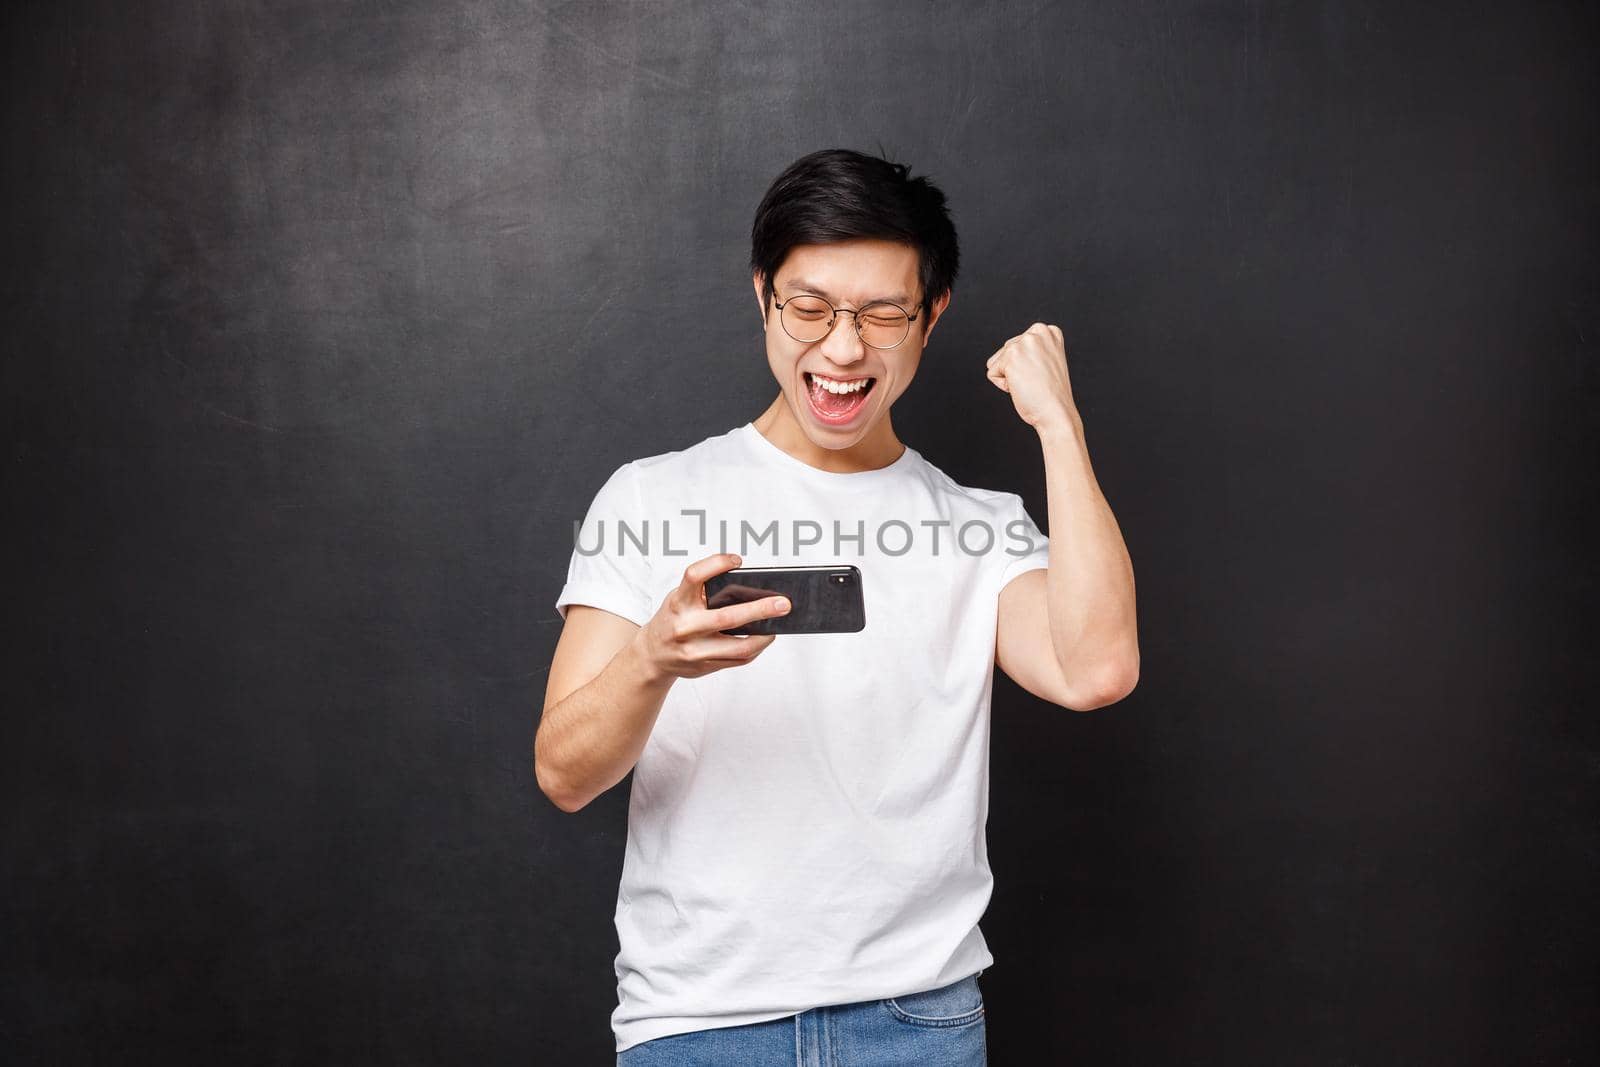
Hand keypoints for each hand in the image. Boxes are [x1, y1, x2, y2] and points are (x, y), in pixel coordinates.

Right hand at [636, 553, 789, 679]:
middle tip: (783, 603)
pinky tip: (764, 637)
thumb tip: (749, 589)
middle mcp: (685, 627)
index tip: (737, 560)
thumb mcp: (679, 599)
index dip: (716, 563)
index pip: (694, 576)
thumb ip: (703, 592)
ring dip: (764, 635)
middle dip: (760, 609)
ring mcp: (694, 650)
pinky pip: (738, 660)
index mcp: (678, 603)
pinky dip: (756, 648)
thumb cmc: (673, 619)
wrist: (651, 655)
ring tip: (778, 624)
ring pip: (739, 646)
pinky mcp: (704, 666)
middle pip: (727, 617)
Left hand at [985, 322, 1080, 434]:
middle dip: (1016, 370)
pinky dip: (1003, 385)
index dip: (1026, 365)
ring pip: (998, 361)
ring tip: (1030, 384)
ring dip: (1009, 377)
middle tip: (1036, 381)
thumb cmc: (1052, 394)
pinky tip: (1022, 388)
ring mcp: (1024, 343)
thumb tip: (1010, 351)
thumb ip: (1033, 350)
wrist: (1057, 412)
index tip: (1043, 374)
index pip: (1018, 345)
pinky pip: (992, 373)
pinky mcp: (1011, 357)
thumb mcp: (1047, 361)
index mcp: (1048, 331)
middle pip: (1006, 351)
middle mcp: (1037, 332)